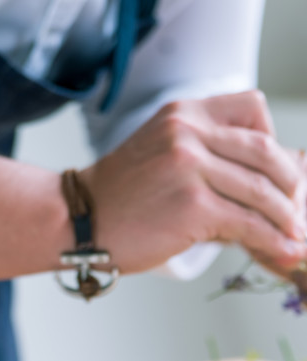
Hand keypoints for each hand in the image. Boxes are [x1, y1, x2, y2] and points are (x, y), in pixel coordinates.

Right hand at [82, 91, 306, 273]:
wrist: (75, 220)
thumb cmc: (117, 198)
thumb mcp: (161, 156)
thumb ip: (207, 162)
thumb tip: (260, 194)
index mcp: (184, 114)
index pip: (252, 111)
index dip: (273, 142)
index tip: (274, 173)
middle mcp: (188, 132)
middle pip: (265, 152)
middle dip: (289, 185)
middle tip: (294, 208)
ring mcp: (189, 166)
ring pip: (261, 190)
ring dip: (285, 217)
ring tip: (294, 234)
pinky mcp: (191, 206)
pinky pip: (246, 222)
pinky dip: (271, 238)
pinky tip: (281, 248)